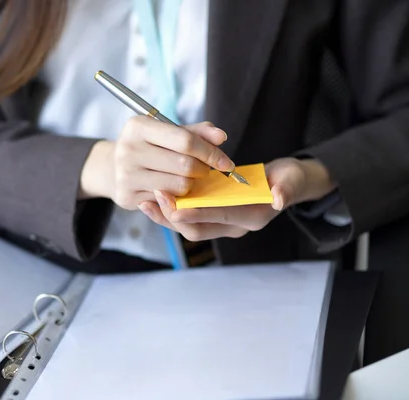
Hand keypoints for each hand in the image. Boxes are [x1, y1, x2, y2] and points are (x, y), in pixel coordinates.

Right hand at [79, 116, 233, 208]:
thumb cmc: (151, 147)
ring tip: (187, 179)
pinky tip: (172, 189)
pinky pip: (167, 201)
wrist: (115, 167)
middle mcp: (127, 149)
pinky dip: (176, 197)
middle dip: (202, 170)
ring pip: (179, 186)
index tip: (226, 163)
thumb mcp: (170, 133)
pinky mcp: (126, 196)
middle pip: (185, 165)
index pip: (185, 141)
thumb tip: (221, 137)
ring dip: (191, 185)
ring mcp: (125, 174)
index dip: (211, 153)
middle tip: (204, 171)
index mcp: (138, 126)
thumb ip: (197, 133)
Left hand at [137, 157, 335, 240]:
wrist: (285, 185)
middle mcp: (234, 227)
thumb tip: (279, 198)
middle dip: (174, 216)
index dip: (198, 212)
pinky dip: (169, 212)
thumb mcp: (291, 179)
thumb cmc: (287, 180)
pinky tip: (152, 202)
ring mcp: (221, 224)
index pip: (220, 217)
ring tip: (146, 202)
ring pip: (187, 227)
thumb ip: (286, 188)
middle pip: (197, 229)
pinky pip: (186, 220)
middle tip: (155, 197)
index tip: (176, 206)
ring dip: (166, 216)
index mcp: (251, 217)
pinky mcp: (212, 218)